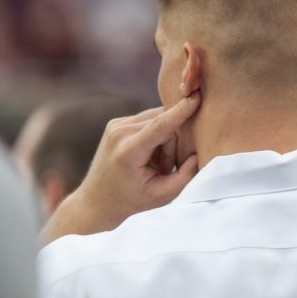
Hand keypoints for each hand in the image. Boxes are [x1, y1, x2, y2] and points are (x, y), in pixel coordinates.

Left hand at [40, 94, 200, 244]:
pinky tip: (148, 156)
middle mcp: (119, 133)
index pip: (160, 125)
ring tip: (156, 165)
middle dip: (174, 143)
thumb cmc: (131, 201)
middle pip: (164, 123)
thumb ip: (186, 175)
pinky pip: (149, 120)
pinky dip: (156, 136)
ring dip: (166, 140)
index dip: (181, 111)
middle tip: (167, 169)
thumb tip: (200, 153)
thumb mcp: (163, 195)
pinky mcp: (117, 123)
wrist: (97, 200)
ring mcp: (115, 125)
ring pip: (158, 119)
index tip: (196, 96)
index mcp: (128, 151)